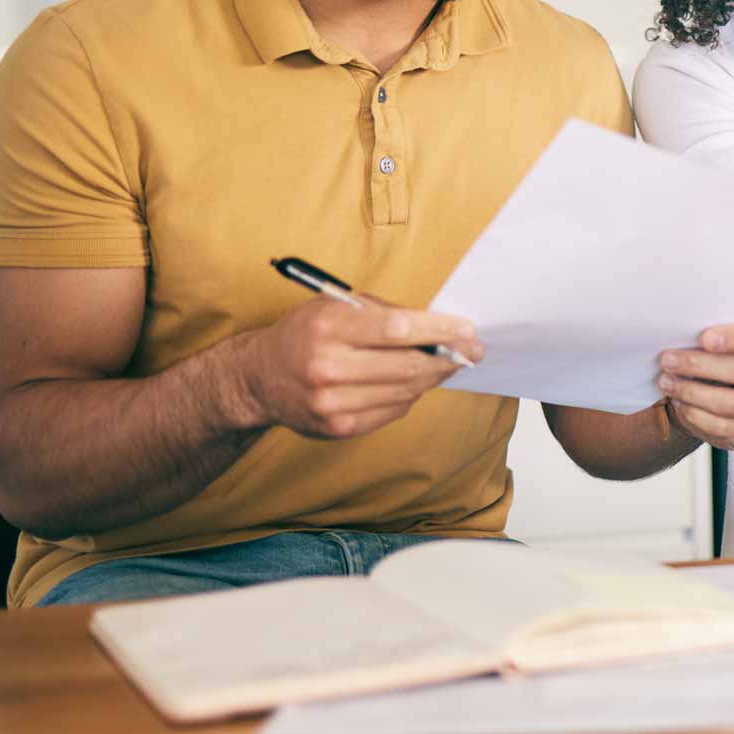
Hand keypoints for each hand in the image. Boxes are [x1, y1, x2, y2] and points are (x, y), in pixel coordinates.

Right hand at [237, 296, 482, 439]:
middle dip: (448, 358)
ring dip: (433, 377)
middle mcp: (327, 366)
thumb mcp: (336, 305)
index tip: (468, 330)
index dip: (440, 330)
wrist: (260, 377)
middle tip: (473, 350)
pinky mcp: (337, 428)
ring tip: (448, 363)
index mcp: (328, 327)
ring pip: (404, 392)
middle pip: (407, 366)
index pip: (398, 329)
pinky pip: (392, 412)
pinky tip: (414, 383)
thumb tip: (441, 327)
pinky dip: (409, 396)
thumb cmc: (306, 333)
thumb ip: (384, 313)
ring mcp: (331, 403)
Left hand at [655, 317, 733, 451]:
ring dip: (692, 393)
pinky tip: (681, 404)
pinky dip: (697, 416)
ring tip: (667, 383)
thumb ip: (714, 330)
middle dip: (700, 365)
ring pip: (732, 403)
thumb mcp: (722, 335)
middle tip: (668, 360)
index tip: (704, 338)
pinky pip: (726, 428)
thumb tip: (682, 331)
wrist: (721, 390)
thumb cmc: (721, 355)